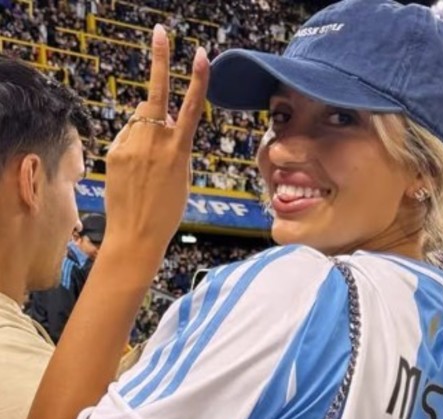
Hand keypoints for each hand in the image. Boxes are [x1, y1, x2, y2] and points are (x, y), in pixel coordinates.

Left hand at [103, 24, 207, 261]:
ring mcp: (131, 146)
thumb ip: (176, 146)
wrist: (136, 234)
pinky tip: (135, 169)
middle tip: (161, 33)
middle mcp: (154, 143)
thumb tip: (165, 120)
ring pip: (140, 120)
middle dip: (159, 63)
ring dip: (147, 127)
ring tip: (148, 161)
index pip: (190, 108)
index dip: (197, 79)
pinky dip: (133, 144)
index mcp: (179, 152)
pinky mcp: (114, 152)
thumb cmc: (166, 211)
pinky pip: (127, 136)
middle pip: (156, 98)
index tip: (200, 54)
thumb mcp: (182, 178)